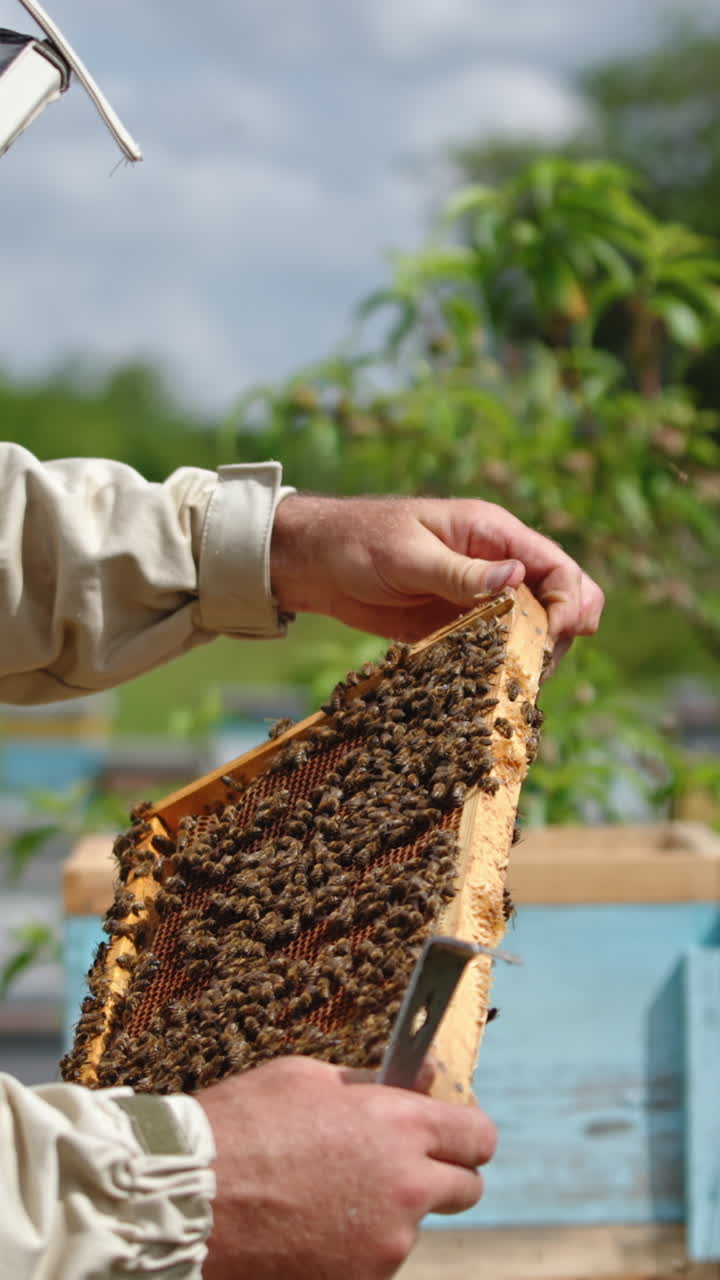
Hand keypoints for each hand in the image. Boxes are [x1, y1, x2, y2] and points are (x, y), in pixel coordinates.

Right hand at [198, 1056, 495, 1279]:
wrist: (189, 1198)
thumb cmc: (243, 1123)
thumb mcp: (309, 1079)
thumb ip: (371, 1085)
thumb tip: (416, 1081)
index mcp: (401, 1126)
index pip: (478, 1135)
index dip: (466, 1133)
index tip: (451, 1135)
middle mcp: (407, 1188)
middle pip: (467, 1189)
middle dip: (441, 1176)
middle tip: (397, 1168)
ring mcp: (386, 1245)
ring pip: (412, 1227)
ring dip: (388, 1213)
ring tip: (326, 1196)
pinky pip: (375, 1262)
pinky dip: (354, 1248)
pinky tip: (309, 1228)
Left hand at [271, 494, 602, 657]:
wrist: (316, 563)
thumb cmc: (359, 541)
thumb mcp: (409, 556)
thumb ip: (461, 571)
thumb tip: (518, 577)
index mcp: (493, 533)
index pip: (557, 566)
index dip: (567, 604)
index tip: (552, 639)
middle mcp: (497, 563)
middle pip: (558, 599)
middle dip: (559, 634)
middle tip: (535, 667)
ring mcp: (480, 596)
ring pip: (532, 628)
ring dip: (531, 655)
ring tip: (513, 682)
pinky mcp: (460, 624)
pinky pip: (496, 647)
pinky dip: (501, 667)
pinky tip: (491, 686)